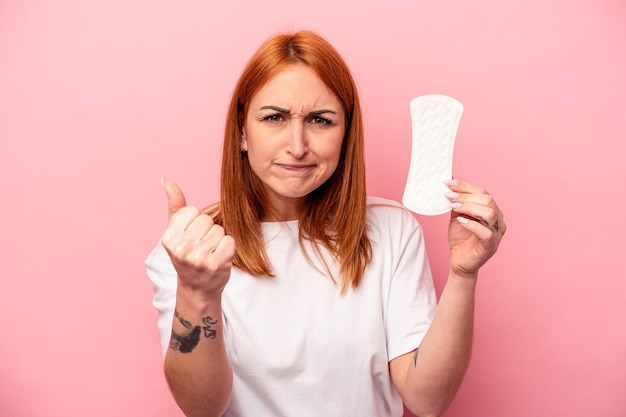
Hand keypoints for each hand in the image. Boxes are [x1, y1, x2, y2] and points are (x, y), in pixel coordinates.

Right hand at [160, 178, 234, 299]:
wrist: (197, 288)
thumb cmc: (187, 255)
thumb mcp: (176, 231)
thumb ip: (175, 205)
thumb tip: (167, 180)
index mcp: (168, 237)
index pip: (193, 211)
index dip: (195, 222)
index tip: (191, 237)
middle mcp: (180, 248)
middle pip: (207, 220)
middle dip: (208, 231)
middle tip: (201, 247)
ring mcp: (198, 258)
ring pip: (219, 230)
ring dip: (218, 240)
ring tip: (209, 253)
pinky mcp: (215, 264)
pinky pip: (229, 241)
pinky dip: (227, 248)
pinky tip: (218, 258)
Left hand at [444, 179, 505, 277]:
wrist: (459, 260)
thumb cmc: (460, 238)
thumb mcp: (456, 215)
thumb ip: (456, 200)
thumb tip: (449, 180)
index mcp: (492, 210)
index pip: (482, 192)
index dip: (465, 186)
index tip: (447, 183)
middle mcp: (498, 220)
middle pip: (487, 200)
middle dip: (465, 196)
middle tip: (448, 196)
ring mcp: (497, 233)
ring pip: (489, 214)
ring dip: (469, 207)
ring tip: (453, 207)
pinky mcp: (491, 246)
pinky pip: (486, 233)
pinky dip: (473, 225)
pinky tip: (460, 221)